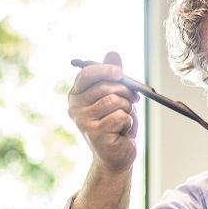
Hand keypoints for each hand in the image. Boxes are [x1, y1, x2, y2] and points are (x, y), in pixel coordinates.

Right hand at [67, 51, 140, 174]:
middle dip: (125, 92)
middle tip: (132, 100)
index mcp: (77, 95)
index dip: (104, 70)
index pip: (86, 74)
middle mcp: (75, 108)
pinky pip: (120, 116)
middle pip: (105, 87)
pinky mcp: (95, 133)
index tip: (120, 73)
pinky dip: (127, 122)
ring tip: (123, 119)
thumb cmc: (115, 124)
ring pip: (115, 101)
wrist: (116, 155)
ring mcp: (83, 121)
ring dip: (127, 109)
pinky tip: (121, 131)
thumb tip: (112, 53)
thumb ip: (112, 76)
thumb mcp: (115, 96)